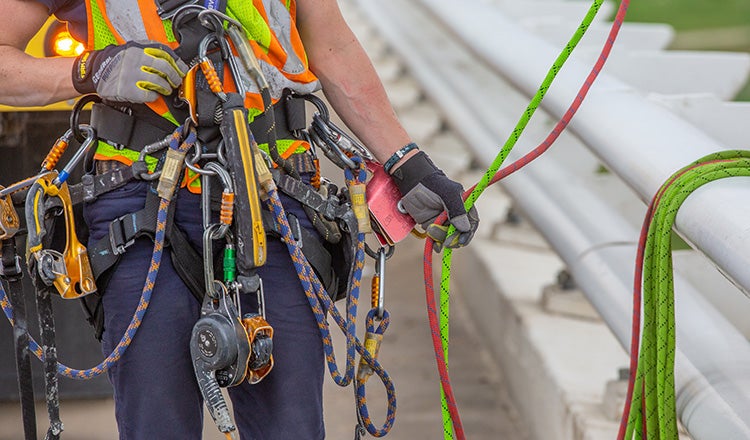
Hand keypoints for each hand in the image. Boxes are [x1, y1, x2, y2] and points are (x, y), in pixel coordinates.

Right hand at [72, 41, 187, 102]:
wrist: (94, 71)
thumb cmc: (116, 62)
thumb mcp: (131, 49)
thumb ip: (149, 51)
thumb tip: (172, 59)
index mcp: (138, 48)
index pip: (164, 53)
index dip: (177, 63)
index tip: (182, 70)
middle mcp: (135, 59)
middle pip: (164, 68)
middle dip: (174, 77)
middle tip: (176, 82)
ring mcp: (131, 74)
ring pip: (159, 81)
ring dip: (166, 88)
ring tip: (166, 89)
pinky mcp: (128, 89)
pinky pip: (149, 94)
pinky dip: (154, 96)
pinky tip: (153, 95)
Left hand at [389, 150, 478, 248]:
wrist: (411, 182)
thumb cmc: (431, 184)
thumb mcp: (447, 194)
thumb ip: (457, 211)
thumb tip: (465, 229)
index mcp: (463, 205)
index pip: (471, 223)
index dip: (468, 233)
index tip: (462, 241)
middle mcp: (454, 214)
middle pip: (459, 233)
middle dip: (453, 238)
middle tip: (445, 241)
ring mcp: (443, 220)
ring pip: (447, 237)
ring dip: (441, 238)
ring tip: (431, 230)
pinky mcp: (431, 224)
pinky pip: (436, 238)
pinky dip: (436, 243)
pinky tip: (434, 246)